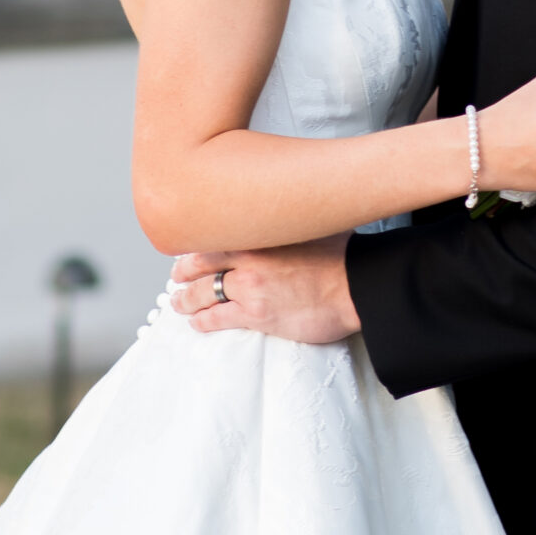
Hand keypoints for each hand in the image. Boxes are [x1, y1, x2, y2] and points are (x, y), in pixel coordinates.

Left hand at [170, 236, 358, 342]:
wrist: (358, 284)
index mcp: (261, 232)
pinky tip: (197, 322)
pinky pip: (217, 317)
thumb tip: (292, 211)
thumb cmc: (344, 256)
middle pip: (201, 263)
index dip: (198, 245)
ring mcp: (250, 286)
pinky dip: (202, 320)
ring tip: (179, 303)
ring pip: (203, 292)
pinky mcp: (256, 314)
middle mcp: (249, 257)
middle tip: (176, 277)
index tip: (191, 250)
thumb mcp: (312, 223)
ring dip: (186, 299)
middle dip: (184, 272)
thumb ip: (290, 221)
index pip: (215, 235)